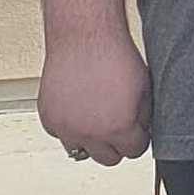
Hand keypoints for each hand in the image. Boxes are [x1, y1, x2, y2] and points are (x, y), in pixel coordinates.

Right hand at [39, 32, 152, 166]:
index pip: (134, 151)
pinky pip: (59, 133)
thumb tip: (141, 131)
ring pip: (80, 150)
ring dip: (89, 139)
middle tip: (115, 125)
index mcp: (119, 128)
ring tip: (94, 118)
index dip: (136, 138)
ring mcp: (67, 127)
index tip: (134, 130)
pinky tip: (76, 108)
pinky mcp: (49, 117)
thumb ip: (143, 116)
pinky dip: (67, 126)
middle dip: (115, 144)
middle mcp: (91, 133)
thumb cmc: (114, 55)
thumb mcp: (144, 88)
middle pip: (108, 158)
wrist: (84, 36)